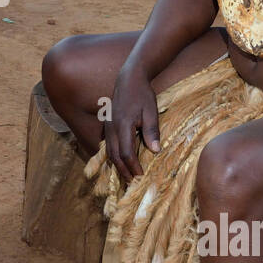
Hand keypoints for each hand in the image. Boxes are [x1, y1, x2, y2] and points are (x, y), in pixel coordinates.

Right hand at [104, 64, 160, 180]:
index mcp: (123, 125)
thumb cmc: (142, 94)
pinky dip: (112, 156)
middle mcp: (112, 128)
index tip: (141, 178)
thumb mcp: (151, 111)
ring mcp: (107, 126)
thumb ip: (151, 131)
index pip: (127, 153)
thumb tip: (156, 151)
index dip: (134, 168)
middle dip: (123, 171)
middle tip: (132, 183)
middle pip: (115, 156)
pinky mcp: (106, 125)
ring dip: (117, 165)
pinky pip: (106, 144)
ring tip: (126, 176)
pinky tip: (118, 162)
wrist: (129, 79)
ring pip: (108, 151)